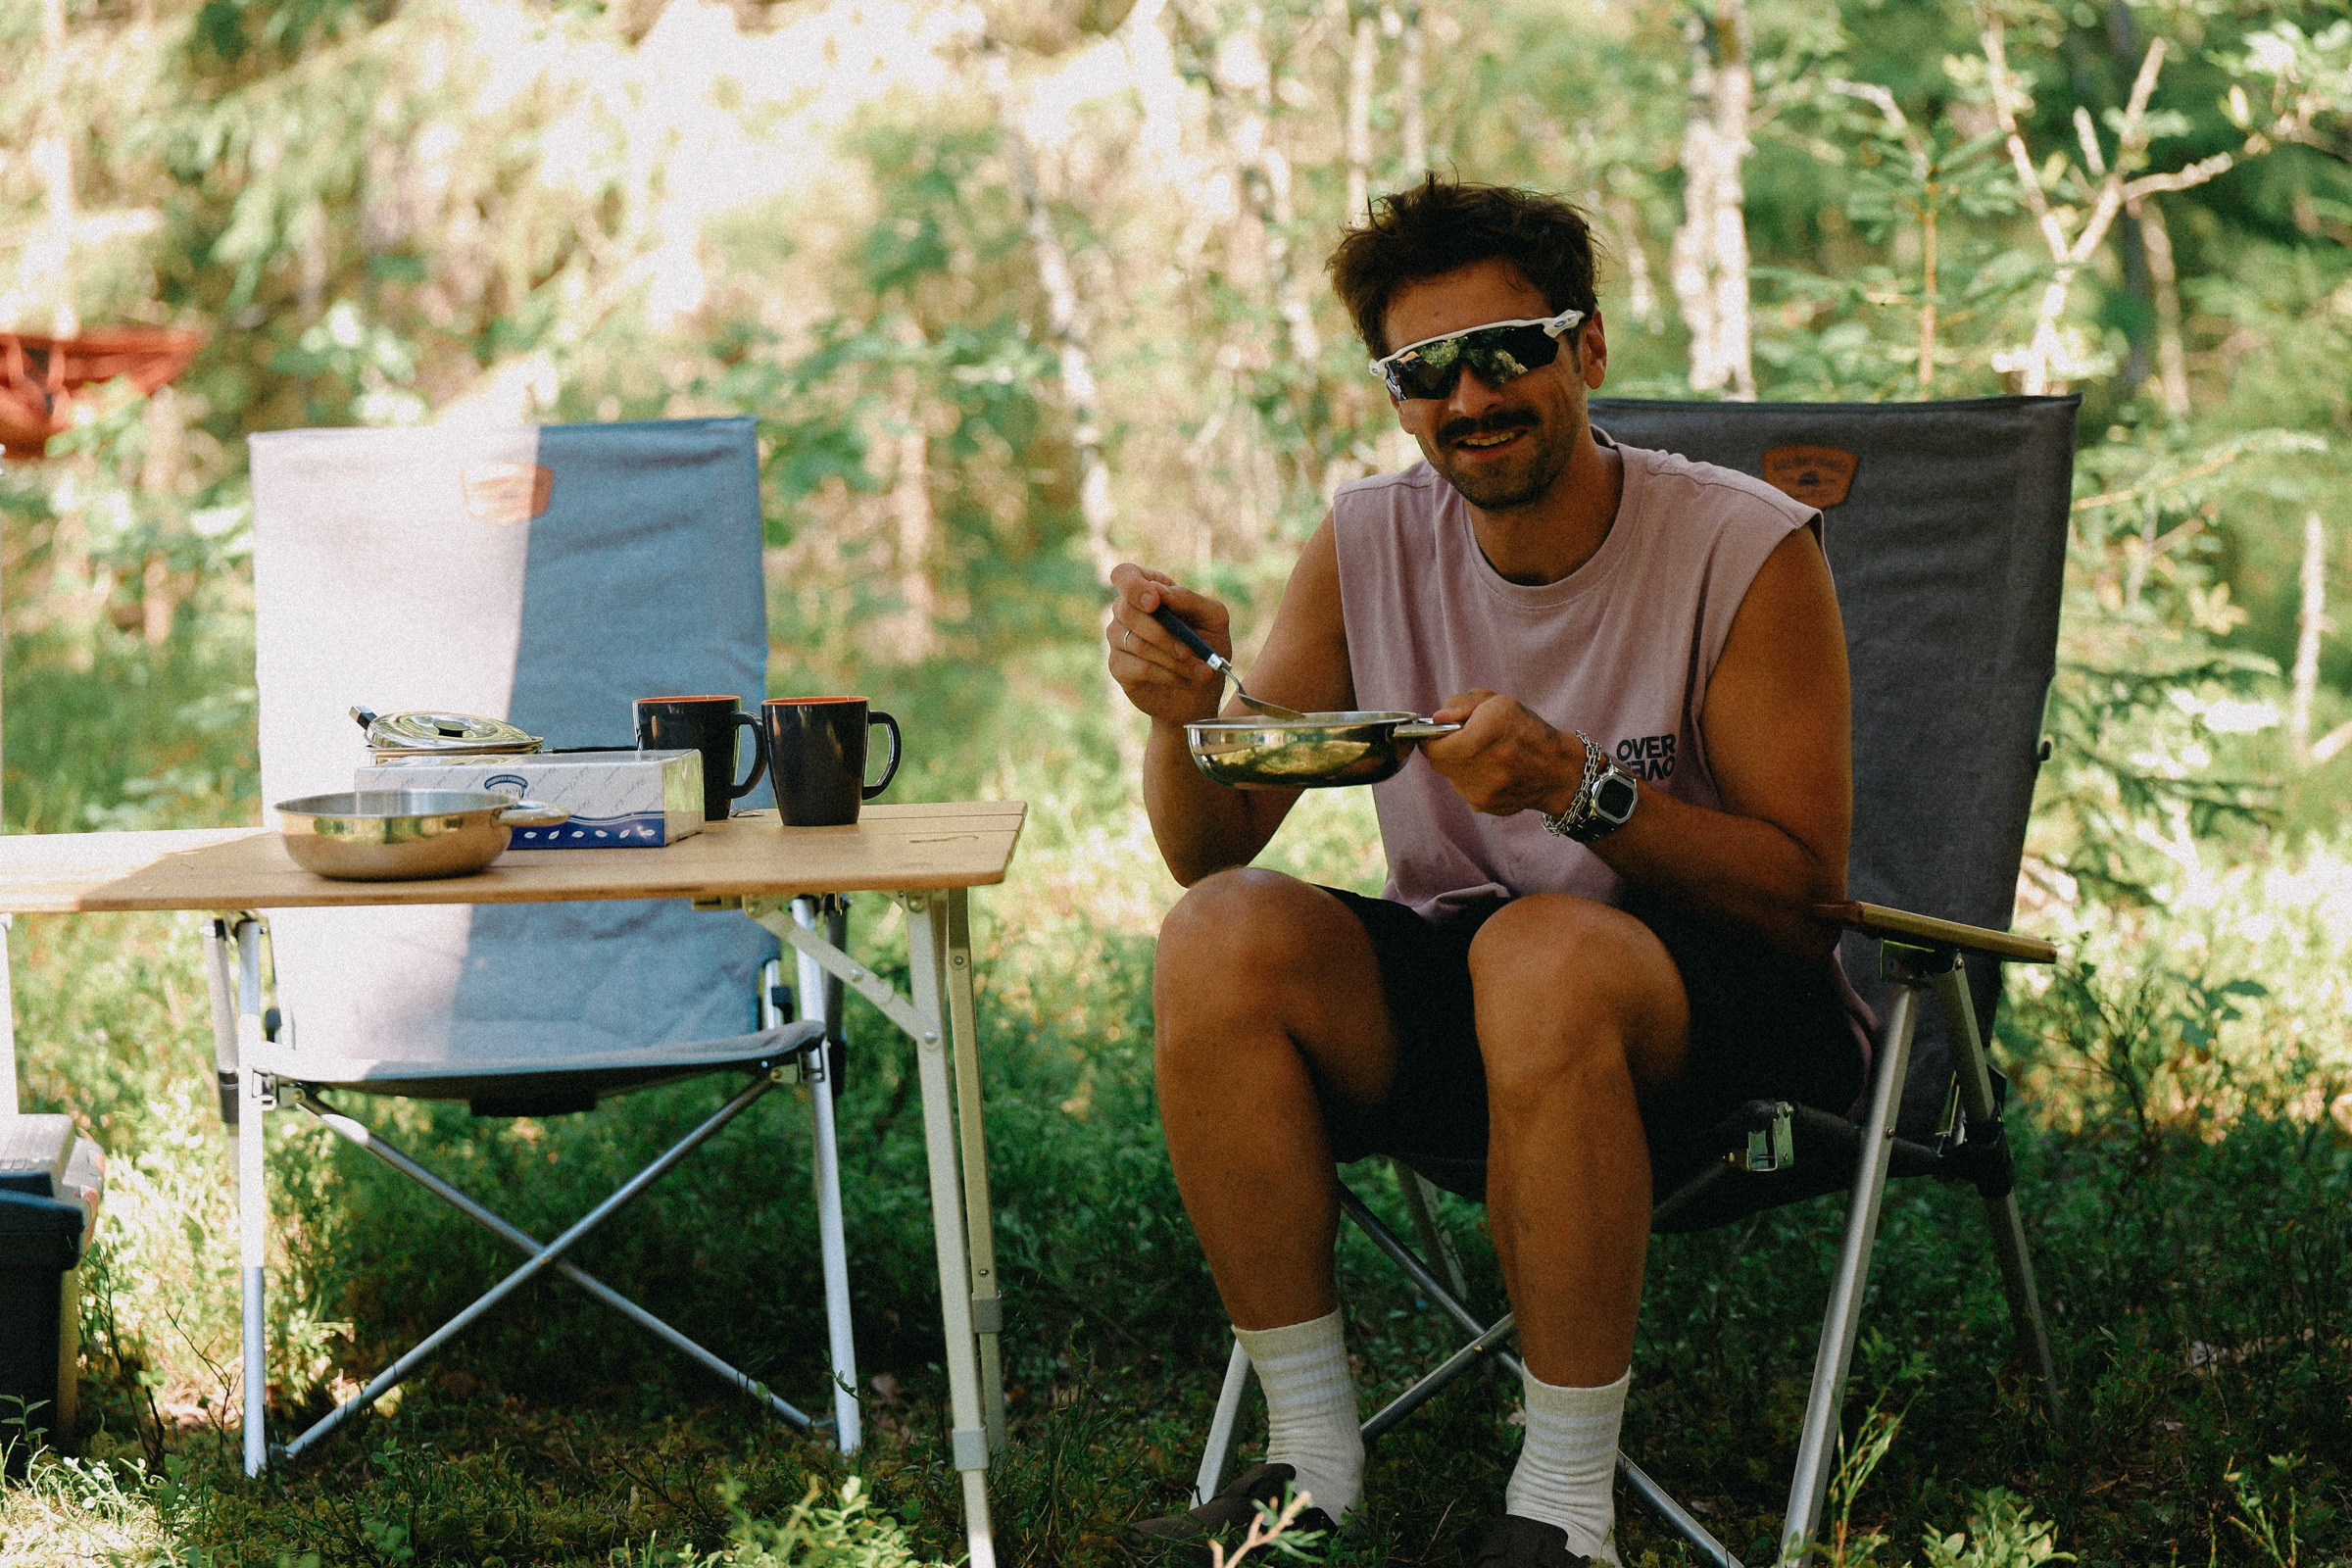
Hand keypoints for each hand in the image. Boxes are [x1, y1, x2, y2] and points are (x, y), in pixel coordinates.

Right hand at [1106, 562, 1231, 724]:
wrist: (1201, 691)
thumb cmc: (1208, 646)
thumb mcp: (1213, 619)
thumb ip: (1190, 600)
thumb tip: (1162, 593)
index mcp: (1149, 589)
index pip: (1124, 575)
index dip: (1134, 586)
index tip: (1155, 603)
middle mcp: (1127, 610)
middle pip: (1127, 611)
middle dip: (1164, 634)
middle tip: (1191, 651)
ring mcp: (1118, 638)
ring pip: (1136, 643)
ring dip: (1173, 658)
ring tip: (1201, 671)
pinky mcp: (1118, 666)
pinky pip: (1138, 667)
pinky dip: (1167, 674)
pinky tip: (1184, 680)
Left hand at [1419, 691, 1585, 816]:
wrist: (1557, 770)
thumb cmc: (1527, 731)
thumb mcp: (1498, 702)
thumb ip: (1461, 705)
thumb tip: (1437, 718)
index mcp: (1479, 739)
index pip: (1432, 745)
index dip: (1433, 736)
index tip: (1443, 731)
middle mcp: (1480, 769)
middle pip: (1440, 761)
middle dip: (1447, 749)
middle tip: (1466, 740)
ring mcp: (1482, 792)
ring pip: (1452, 776)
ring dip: (1460, 764)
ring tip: (1485, 755)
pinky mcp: (1485, 807)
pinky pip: (1466, 789)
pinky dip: (1473, 779)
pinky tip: (1494, 771)